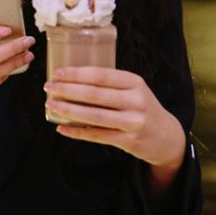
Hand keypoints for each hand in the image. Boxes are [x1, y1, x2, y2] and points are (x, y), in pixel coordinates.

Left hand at [43, 67, 185, 172]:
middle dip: (67, 90)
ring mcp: (133, 122)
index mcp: (134, 83)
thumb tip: (70, 79)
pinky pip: (97, 136)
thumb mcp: (133, 89)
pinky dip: (77, 132)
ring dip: (69, 110)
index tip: (57, 73)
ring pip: (94, 116)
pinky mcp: (129, 141)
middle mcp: (135, 101)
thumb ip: (109, 84)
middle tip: (48, 88)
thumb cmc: (141, 107)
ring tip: (51, 105)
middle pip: (94, 94)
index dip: (76, 74)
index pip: (100, 75)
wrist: (167, 136)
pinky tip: (61, 128)